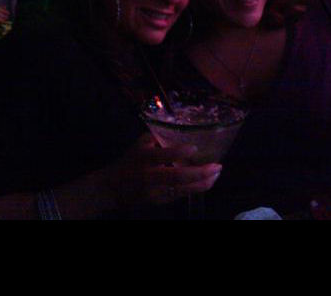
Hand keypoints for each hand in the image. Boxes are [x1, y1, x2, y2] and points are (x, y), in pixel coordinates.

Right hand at [101, 133, 222, 209]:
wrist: (112, 189)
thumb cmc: (130, 161)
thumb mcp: (140, 144)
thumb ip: (159, 136)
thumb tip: (182, 127)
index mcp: (143, 158)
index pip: (161, 155)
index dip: (178, 152)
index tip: (195, 147)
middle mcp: (149, 176)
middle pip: (177, 177)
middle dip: (200, 172)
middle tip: (217, 165)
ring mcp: (155, 192)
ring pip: (183, 190)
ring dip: (203, 183)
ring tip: (217, 173)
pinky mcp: (160, 201)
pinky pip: (182, 195)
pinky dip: (197, 188)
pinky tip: (208, 181)